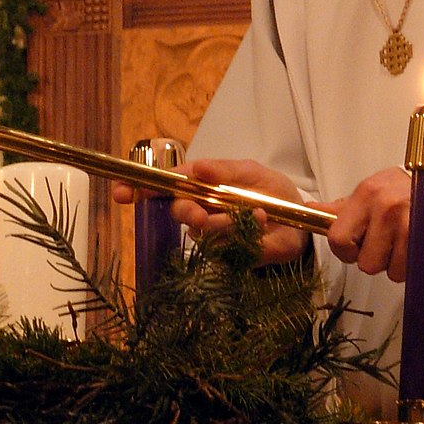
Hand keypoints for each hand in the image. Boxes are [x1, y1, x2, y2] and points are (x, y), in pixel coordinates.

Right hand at [153, 158, 310, 265]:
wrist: (301, 221)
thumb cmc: (273, 191)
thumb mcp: (252, 172)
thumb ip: (224, 170)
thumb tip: (196, 168)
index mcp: (202, 184)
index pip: (165, 184)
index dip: (140, 188)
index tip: (122, 193)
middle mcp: (202, 209)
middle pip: (178, 211)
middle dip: (187, 212)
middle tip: (202, 216)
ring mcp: (213, 234)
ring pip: (202, 232)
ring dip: (225, 224)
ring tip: (257, 216)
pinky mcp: (228, 255)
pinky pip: (224, 250)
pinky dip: (245, 236)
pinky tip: (262, 226)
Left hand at [320, 166, 411, 281]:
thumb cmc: (402, 193)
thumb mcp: (370, 194)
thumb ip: (341, 209)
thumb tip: (310, 209)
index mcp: (366, 193)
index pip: (338, 239)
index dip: (346, 251)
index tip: (357, 246)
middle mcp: (385, 205)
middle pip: (365, 263)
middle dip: (374, 259)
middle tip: (386, 242)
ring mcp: (408, 221)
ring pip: (387, 270)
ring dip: (394, 264)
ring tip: (401, 242)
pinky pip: (407, 271)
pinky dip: (409, 266)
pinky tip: (413, 247)